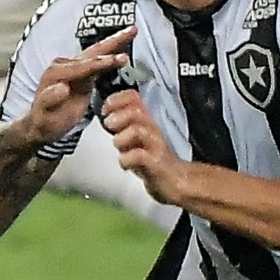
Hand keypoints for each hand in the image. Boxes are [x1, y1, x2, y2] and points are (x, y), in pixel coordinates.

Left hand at [16, 28, 135, 147]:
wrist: (41, 125)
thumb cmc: (43, 121)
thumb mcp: (44, 115)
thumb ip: (50, 99)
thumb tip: (61, 87)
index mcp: (57, 73)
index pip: (84, 65)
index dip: (103, 62)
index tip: (119, 59)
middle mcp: (64, 65)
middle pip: (93, 52)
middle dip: (113, 41)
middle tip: (131, 30)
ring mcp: (73, 68)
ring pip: (97, 53)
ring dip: (115, 43)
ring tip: (132, 32)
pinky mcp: (81, 74)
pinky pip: (99, 63)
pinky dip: (112, 56)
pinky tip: (123, 51)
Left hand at [101, 88, 189, 203]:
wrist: (174, 181)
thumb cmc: (151, 160)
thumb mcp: (133, 138)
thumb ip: (121, 125)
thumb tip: (104, 115)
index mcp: (145, 120)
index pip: (133, 97)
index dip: (116, 99)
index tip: (106, 110)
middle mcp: (152, 128)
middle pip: (135, 110)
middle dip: (117, 117)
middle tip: (110, 128)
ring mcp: (156, 145)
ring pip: (137, 131)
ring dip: (120, 139)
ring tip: (120, 149)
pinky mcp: (157, 163)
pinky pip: (139, 156)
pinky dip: (126, 160)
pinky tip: (125, 164)